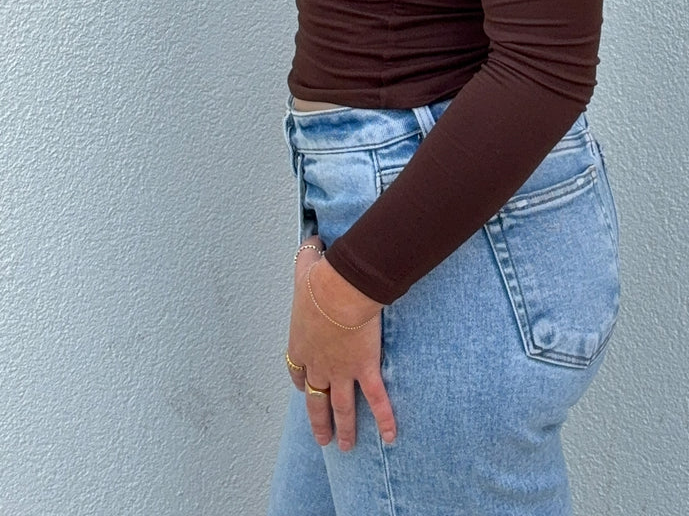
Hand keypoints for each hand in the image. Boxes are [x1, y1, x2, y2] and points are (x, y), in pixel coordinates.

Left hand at [285, 242, 396, 451]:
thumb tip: (310, 243)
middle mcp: (317, 364)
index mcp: (301, 343)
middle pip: (316, 400)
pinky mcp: (363, 371)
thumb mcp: (307, 265)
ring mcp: (340, 371)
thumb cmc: (323, 280)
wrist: (340, 293)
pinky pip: (375, 400)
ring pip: (341, 408)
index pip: (298, 371)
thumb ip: (307, 256)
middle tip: (322, 438)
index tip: (305, 388)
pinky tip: (390, 436)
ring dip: (344, 429)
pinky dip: (384, 419)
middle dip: (319, 421)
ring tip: (345, 447)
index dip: (302, 381)